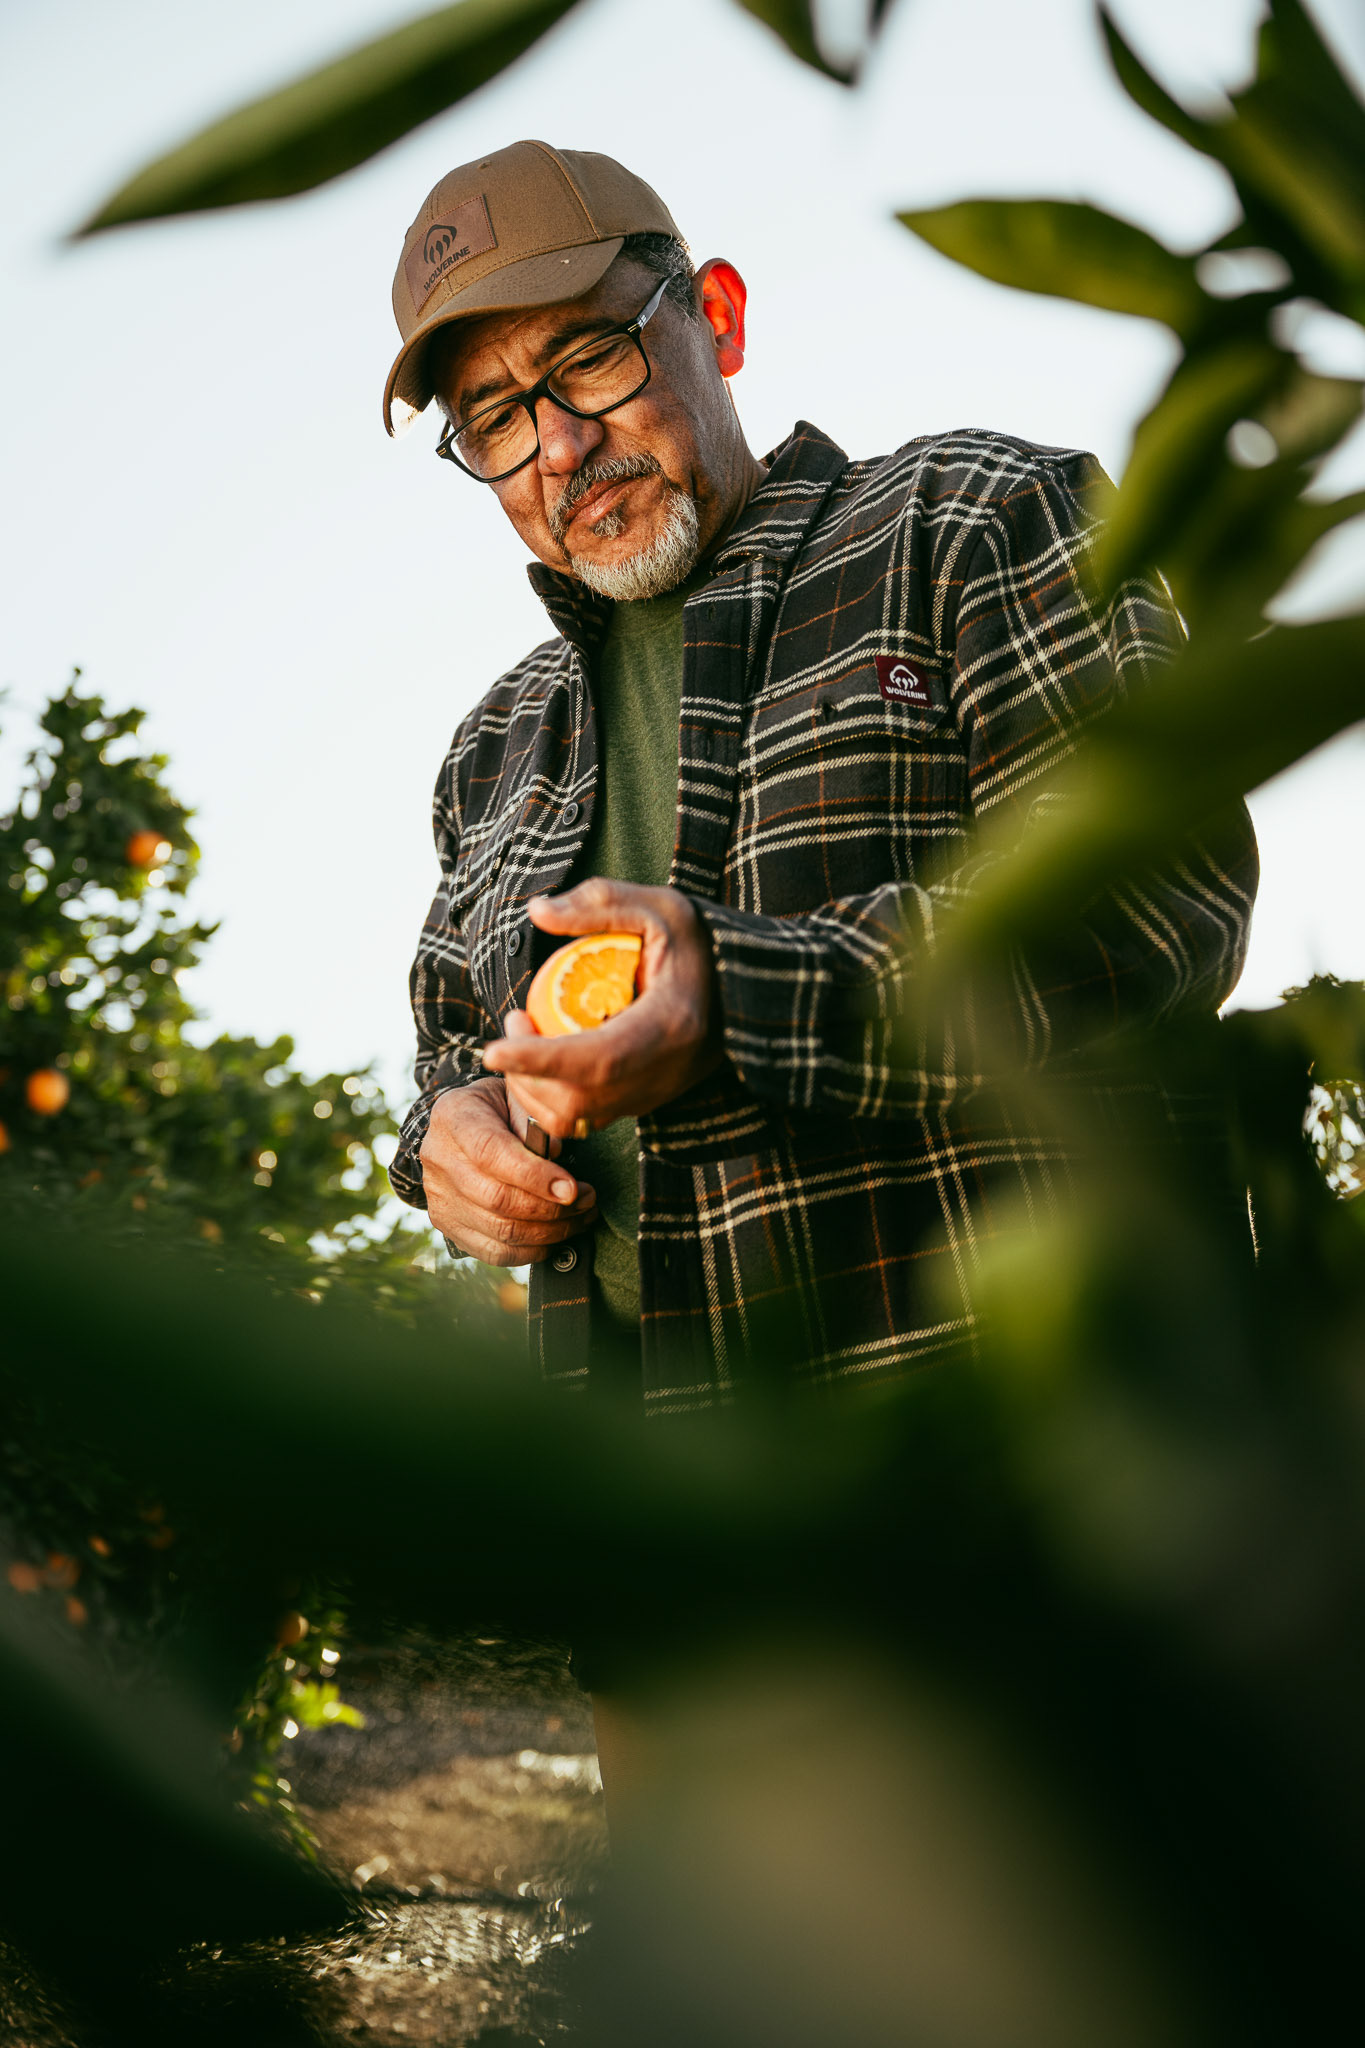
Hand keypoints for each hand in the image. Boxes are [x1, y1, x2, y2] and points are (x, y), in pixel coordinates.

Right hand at [418, 1071, 596, 1265]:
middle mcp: (440, 1159)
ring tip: (580, 1218)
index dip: (535, 1176)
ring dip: (550, 1232)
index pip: (491, 1154)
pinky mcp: (447, 1225)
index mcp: (454, 1118)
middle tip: (588, 1201)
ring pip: (500, 1231)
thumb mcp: (513, 1095)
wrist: (456, 1128)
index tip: (573, 1188)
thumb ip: (533, 1117)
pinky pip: (494, 1252)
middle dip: (552, 1208)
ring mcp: (440, 1197)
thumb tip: (554, 1153)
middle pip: (497, 1199)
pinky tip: (555, 1236)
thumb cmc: (495, 1108)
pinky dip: (531, 1250)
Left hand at [482, 878, 721, 1138]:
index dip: (539, 1060)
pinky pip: (586, 1121)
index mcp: (671, 1026)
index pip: (597, 1058)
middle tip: (513, 1019)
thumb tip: (537, 911)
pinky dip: (550, 1099)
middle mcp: (664, 1073)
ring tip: (523, 1037)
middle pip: (578, 1099)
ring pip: (577, 1120)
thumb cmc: (702, 944)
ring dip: (532, 1089)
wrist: (745, 992)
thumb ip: (600, 904)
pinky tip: (541, 1059)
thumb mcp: (661, 908)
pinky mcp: (644, 1104)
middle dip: (526, 1071)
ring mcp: (654, 1095)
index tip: (493, 1050)